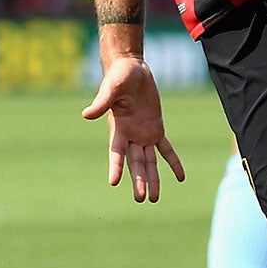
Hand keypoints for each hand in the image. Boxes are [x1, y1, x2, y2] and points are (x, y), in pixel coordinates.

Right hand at [82, 56, 185, 201]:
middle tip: (140, 199)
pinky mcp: (156, 128)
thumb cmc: (118, 76)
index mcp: (117, 128)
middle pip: (135, 162)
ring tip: (154, 198)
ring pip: (149, 161)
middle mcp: (130, 135)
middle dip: (138, 180)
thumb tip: (86, 115)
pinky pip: (165, 149)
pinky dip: (172, 162)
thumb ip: (102, 103)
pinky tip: (180, 177)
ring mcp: (143, 133)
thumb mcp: (111, 88)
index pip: (116, 151)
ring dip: (152, 178)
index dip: (115, 166)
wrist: (131, 69)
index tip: (113, 182)